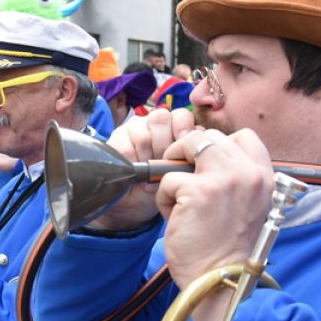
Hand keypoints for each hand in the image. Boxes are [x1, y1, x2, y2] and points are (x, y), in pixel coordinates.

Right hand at [85, 107, 197, 230]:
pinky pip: (125, 146)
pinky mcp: (115, 141)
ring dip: (149, 157)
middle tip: (166, 165)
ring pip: (142, 133)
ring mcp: (133, 130)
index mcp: (173, 127)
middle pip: (161, 119)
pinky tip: (139, 177)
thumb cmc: (163, 186)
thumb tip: (204, 141)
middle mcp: (152, 124)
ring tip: (152, 175)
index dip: (185, 130)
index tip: (186, 151)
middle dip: (166, 144)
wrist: (137, 205)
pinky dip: (134, 163)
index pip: (181, 115)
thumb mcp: (183, 170)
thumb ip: (193, 153)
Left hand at [156, 128, 274, 320]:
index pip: (244, 136)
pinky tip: (175, 219)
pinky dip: (164, 198)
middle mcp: (248, 174)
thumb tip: (205, 154)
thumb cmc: (227, 249)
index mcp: (264, 177)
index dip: (219, 145)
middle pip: (211, 137)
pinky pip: (168, 177)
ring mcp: (224, 179)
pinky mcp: (197, 191)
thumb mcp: (248, 207)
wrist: (222, 282)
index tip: (207, 166)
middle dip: (190, 154)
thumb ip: (237, 179)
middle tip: (185, 181)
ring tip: (178, 196)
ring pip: (189, 144)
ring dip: (175, 168)